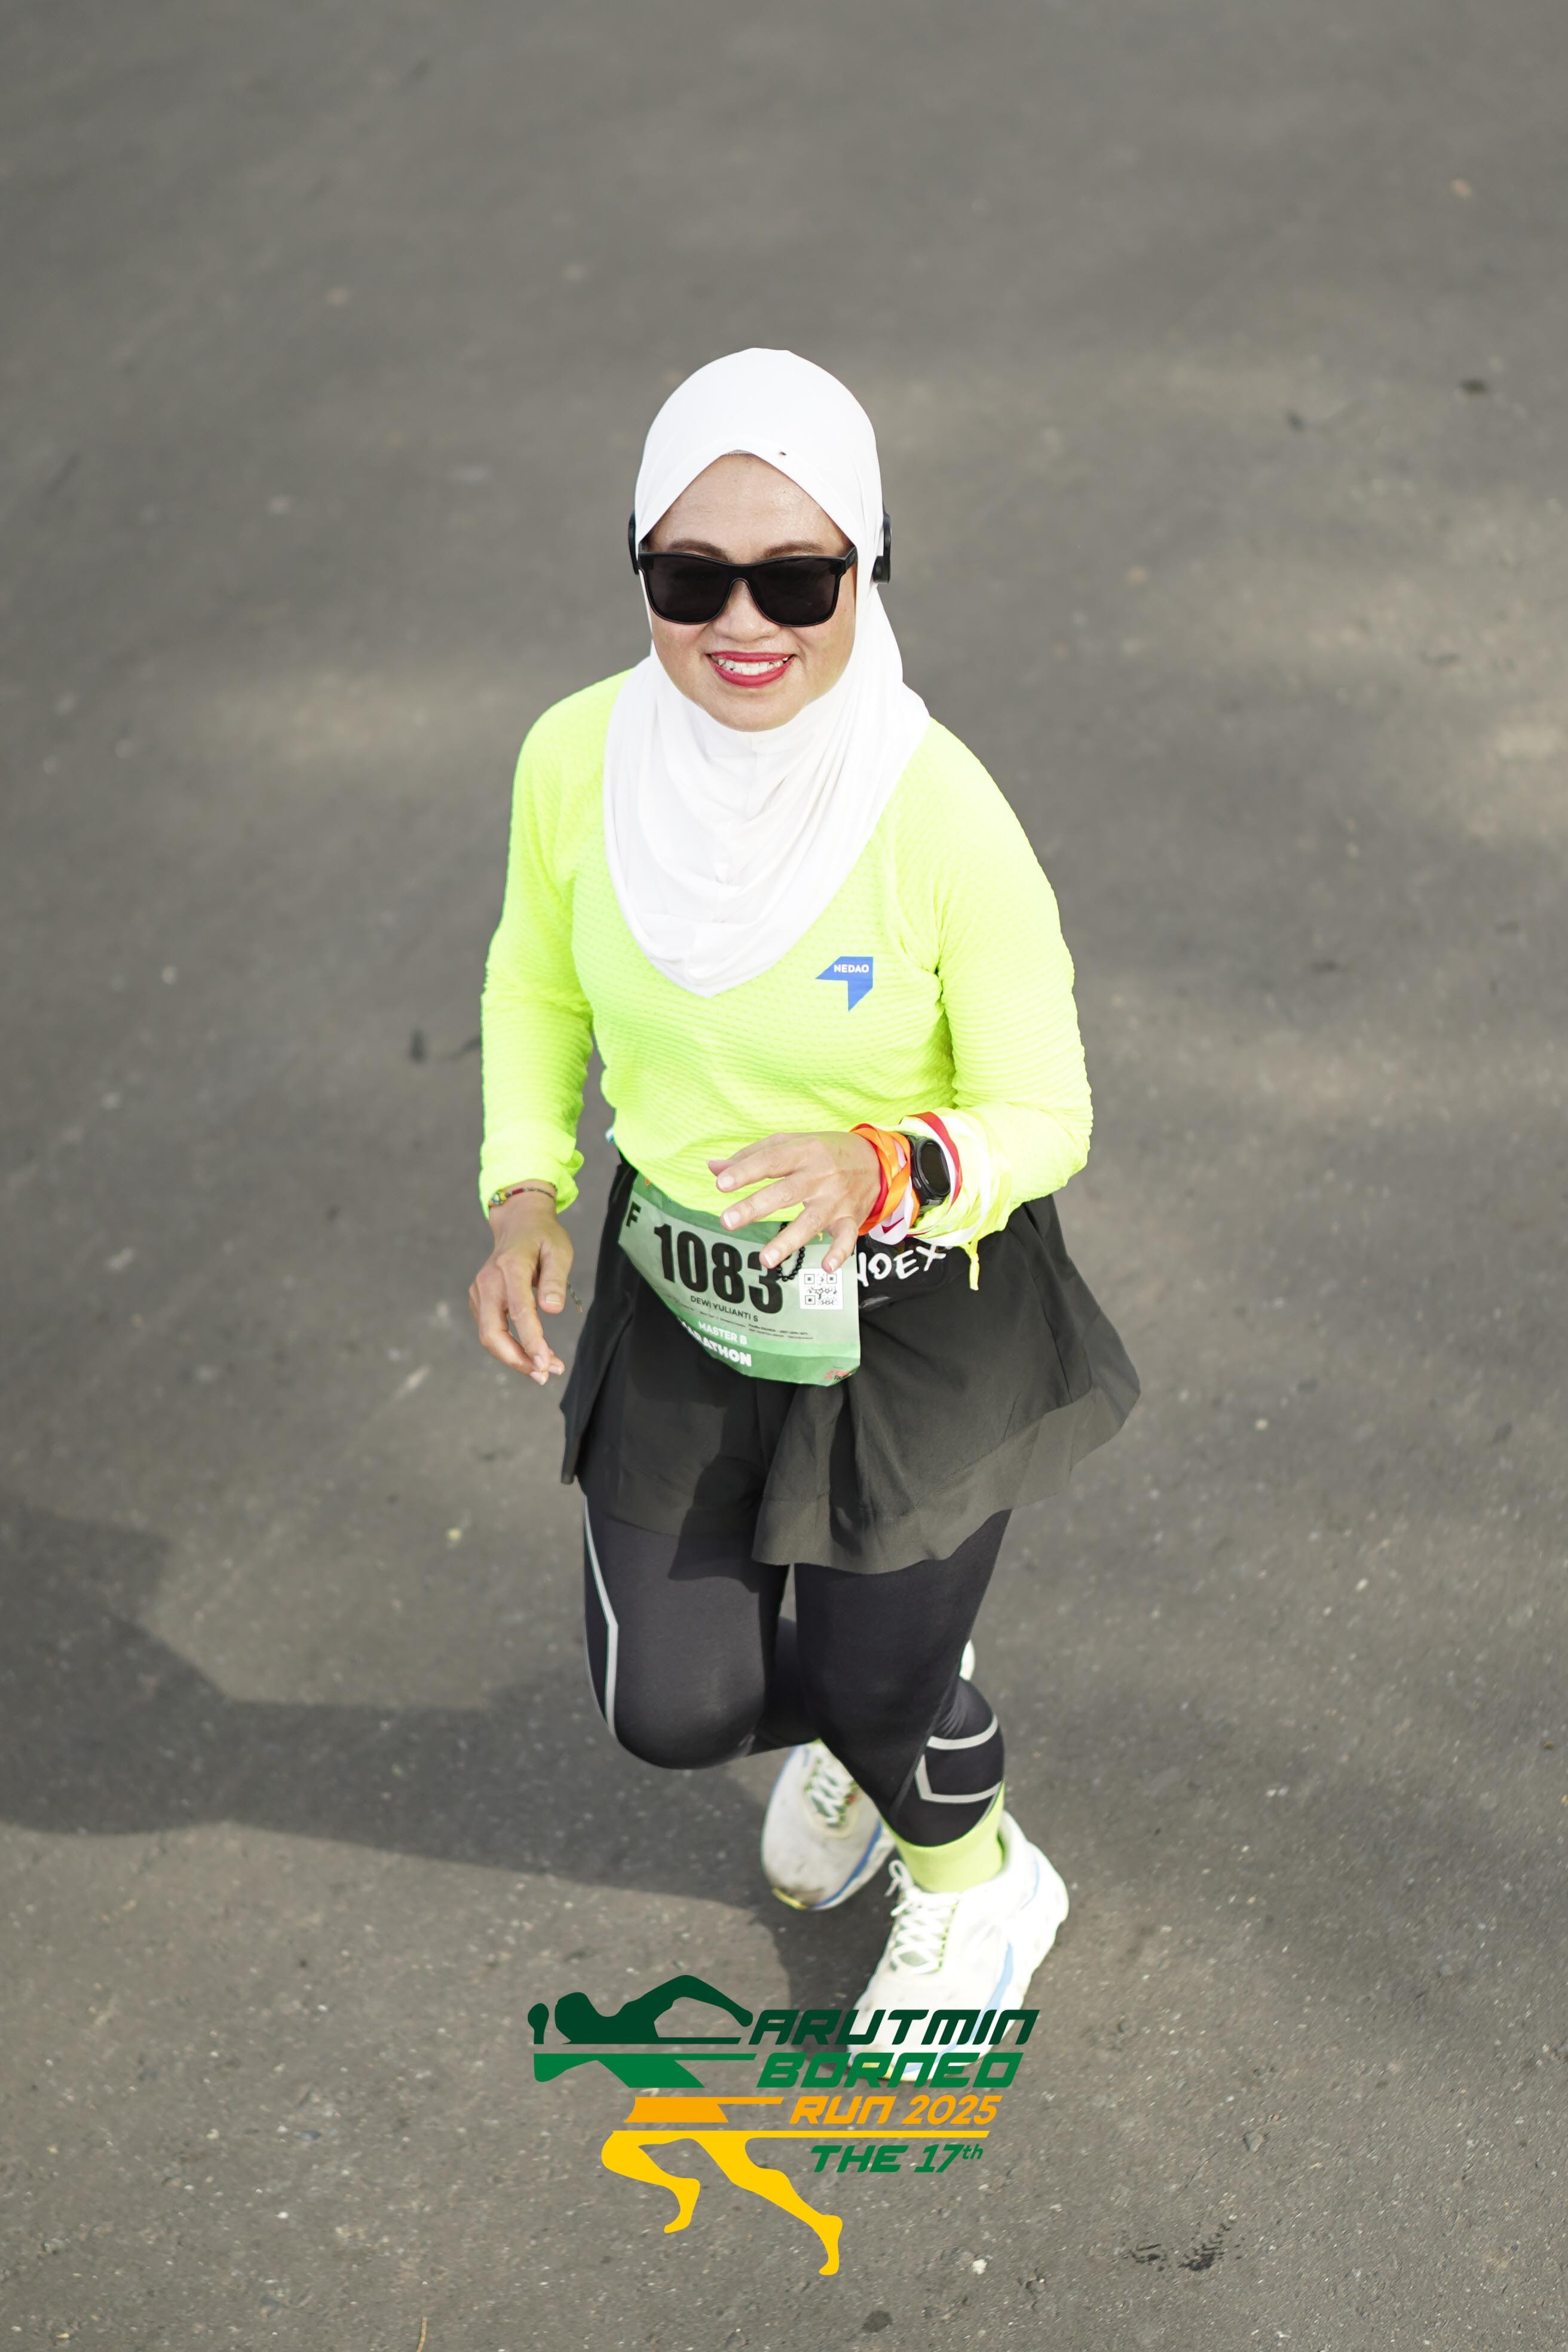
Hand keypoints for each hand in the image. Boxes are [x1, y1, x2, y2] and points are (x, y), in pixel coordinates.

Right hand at [469, 1189, 573, 1383]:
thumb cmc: (543, 1236)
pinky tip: (532, 1353)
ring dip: (514, 1357)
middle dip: (517, 1360)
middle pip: (492, 1332)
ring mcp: (479, 1292)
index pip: (519, 1311)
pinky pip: (491, 1330)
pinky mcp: (479, 1300)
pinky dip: (509, 1347)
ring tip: (544, 1369)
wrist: (518, 1223)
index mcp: (510, 1267)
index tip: (547, 1364)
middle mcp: (488, 1282)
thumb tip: (553, 1310)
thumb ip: (557, 1279)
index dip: (532, 1341)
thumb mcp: (559, 1250)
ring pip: (489, 1336)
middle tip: (545, 1375)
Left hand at [707, 1131, 880, 1275]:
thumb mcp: (792, 1143)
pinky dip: (838, 1253)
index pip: (771, 1161)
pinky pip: (846, 1238)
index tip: (721, 1184)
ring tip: (764, 1260)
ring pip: (811, 1221)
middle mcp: (820, 1176)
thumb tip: (713, 1167)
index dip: (746, 1172)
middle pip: (785, 1192)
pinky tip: (826, 1267)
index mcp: (804, 1152)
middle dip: (755, 1207)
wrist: (876, 1161)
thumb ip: (752, 1156)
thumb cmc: (825, 1151)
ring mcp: (836, 1199)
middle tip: (727, 1221)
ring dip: (788, 1241)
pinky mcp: (850, 1219)